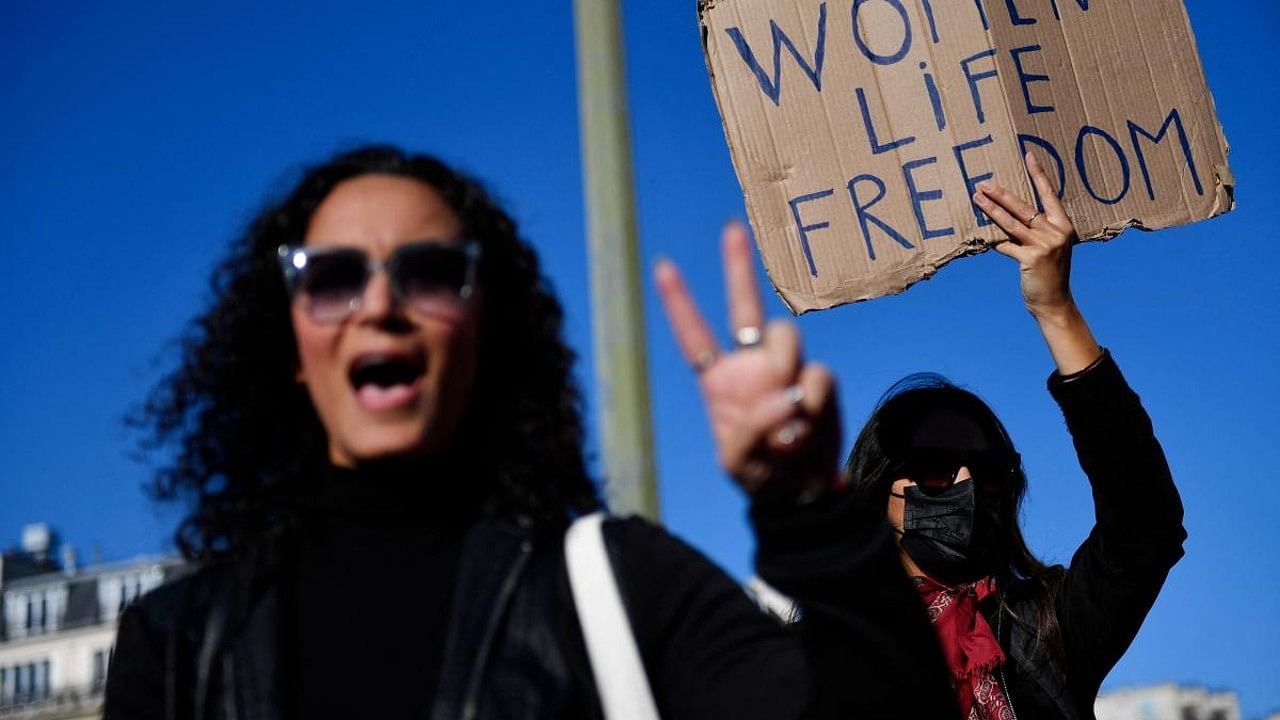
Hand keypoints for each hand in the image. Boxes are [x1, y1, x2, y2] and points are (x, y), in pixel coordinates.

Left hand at [654, 223, 840, 498]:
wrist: (800, 493)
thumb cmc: (759, 476)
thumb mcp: (736, 461)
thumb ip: (750, 430)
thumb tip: (784, 398)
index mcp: (719, 380)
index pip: (694, 335)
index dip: (679, 302)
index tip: (663, 266)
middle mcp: (751, 365)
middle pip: (744, 306)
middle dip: (737, 266)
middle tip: (732, 230)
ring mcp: (786, 369)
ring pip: (784, 334)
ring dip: (783, 365)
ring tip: (786, 411)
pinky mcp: (818, 383)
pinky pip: (817, 374)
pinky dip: (811, 398)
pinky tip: (806, 423)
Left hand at [974, 152, 1078, 320]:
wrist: (1054, 302)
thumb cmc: (1049, 274)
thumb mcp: (1049, 248)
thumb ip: (1034, 231)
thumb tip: (1006, 217)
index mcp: (1064, 225)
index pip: (1049, 194)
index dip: (1038, 174)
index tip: (1028, 155)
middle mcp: (1056, 232)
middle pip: (1024, 207)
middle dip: (1002, 193)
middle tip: (983, 182)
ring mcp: (1045, 245)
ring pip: (1011, 223)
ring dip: (991, 209)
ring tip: (976, 198)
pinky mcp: (1031, 258)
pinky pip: (1005, 244)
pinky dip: (992, 240)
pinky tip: (979, 234)